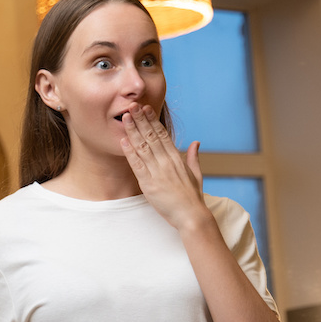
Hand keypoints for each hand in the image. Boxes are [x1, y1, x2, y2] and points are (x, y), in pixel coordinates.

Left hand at [119, 103, 210, 229]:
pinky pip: (137, 165)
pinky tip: (124, 140)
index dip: (153, 120)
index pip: (163, 134)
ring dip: (133, 130)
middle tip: (131, 105)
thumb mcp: (197, 174)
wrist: (192, 216)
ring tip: (125, 116)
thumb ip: (193, 157)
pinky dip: (130, 152)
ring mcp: (158, 172)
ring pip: (143, 147)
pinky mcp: (149, 184)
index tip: (146, 108)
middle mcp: (167, 162)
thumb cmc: (193, 197)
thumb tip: (196, 142)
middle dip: (141, 119)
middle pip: (151, 136)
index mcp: (177, 159)